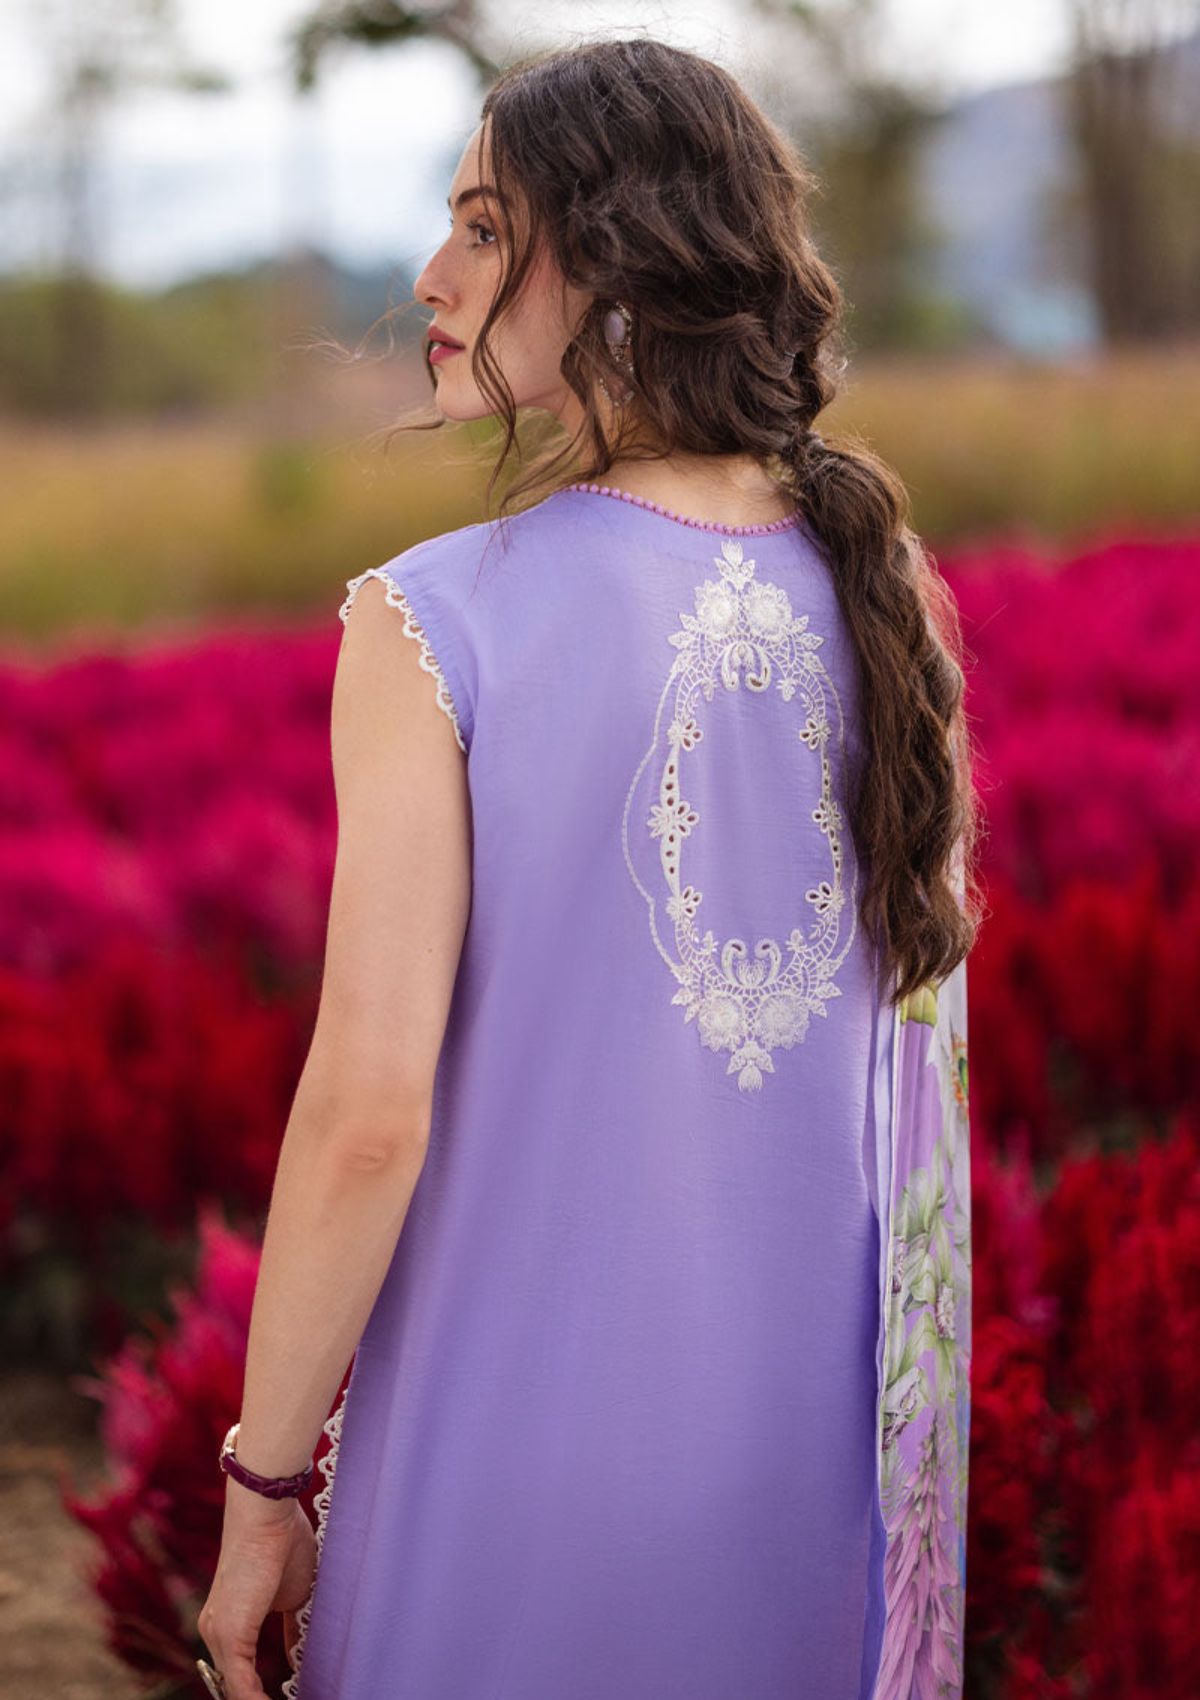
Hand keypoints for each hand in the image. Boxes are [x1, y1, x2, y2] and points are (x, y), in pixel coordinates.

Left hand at [198, 1488, 316, 1698]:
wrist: (268, 1513)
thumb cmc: (285, 1544)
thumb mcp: (294, 1597)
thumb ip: (293, 1631)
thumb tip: (297, 1659)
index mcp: (227, 1622)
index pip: (239, 1672)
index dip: (257, 1692)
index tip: (289, 1695)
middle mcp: (214, 1631)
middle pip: (233, 1684)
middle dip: (255, 1699)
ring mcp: (217, 1634)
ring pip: (234, 1687)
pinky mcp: (228, 1634)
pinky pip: (239, 1683)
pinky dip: (255, 1699)